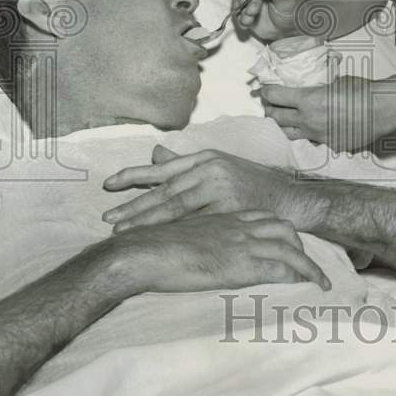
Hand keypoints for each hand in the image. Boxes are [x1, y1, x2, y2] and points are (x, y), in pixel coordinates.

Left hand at [103, 145, 317, 231]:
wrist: (288, 199)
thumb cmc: (251, 184)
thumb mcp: (220, 166)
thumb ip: (186, 164)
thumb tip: (155, 155)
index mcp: (206, 158)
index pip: (163, 168)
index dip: (134, 175)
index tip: (108, 184)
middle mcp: (211, 169)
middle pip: (165, 190)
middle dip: (134, 205)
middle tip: (107, 218)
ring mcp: (221, 189)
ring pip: (176, 207)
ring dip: (146, 220)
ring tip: (123, 231)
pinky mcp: (230, 209)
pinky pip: (196, 223)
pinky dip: (174, 232)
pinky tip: (157, 240)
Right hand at [114, 210, 330, 291]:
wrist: (144, 252)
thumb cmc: (153, 246)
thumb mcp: (181, 233)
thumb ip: (198, 236)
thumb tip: (200, 249)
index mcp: (225, 217)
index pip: (265, 218)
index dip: (281, 231)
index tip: (290, 243)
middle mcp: (238, 226)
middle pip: (283, 229)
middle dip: (300, 245)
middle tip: (308, 265)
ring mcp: (242, 244)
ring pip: (288, 249)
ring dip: (308, 266)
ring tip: (319, 281)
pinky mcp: (241, 265)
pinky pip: (279, 269)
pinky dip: (297, 277)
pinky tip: (305, 288)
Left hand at [261, 76, 391, 152]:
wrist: (382, 110)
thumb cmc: (362, 91)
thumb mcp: (336, 81)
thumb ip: (319, 87)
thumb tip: (314, 86)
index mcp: (307, 100)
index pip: (275, 96)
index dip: (266, 91)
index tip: (264, 89)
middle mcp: (308, 120)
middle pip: (276, 117)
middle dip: (269, 109)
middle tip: (270, 103)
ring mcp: (318, 136)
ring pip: (288, 134)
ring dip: (283, 125)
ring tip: (284, 119)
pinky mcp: (330, 145)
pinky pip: (311, 141)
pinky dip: (307, 134)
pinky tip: (312, 127)